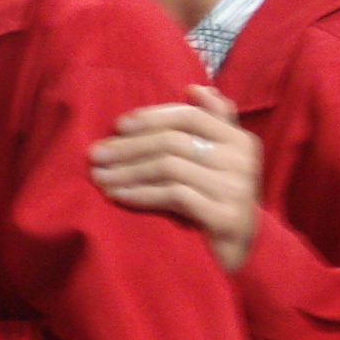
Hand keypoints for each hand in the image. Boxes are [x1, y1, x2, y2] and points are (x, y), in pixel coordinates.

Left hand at [90, 85, 261, 272]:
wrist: (243, 252)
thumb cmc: (220, 199)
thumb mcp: (220, 158)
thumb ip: (213, 122)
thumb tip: (195, 88)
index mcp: (239, 139)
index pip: (188, 116)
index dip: (150, 118)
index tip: (117, 126)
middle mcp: (242, 160)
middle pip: (173, 142)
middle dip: (129, 147)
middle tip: (96, 155)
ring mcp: (237, 189)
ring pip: (170, 168)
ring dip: (128, 172)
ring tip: (100, 178)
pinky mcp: (227, 217)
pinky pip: (174, 196)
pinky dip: (142, 194)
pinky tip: (119, 196)